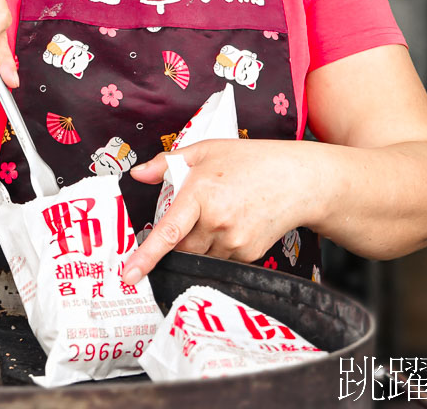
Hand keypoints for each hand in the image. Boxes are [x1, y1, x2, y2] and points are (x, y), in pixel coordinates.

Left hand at [120, 138, 318, 283]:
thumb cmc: (249, 161)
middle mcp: (217, 222)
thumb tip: (138, 175)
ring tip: (219, 213)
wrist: (297, 181)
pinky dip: (217, 246)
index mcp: (201, 193)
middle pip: (181, 248)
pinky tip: (233, 223)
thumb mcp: (205, 151)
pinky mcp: (248, 254)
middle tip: (192, 215)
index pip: (169, 231)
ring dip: (198, 242)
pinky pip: (220, 259)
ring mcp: (235, 242)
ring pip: (200, 256)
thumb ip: (167, 163)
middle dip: (178, 239)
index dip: (147, 256)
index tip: (129, 274)